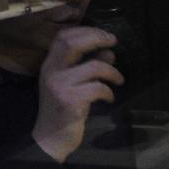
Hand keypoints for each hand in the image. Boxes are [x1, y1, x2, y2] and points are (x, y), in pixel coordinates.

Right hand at [32, 26, 123, 162]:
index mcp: (50, 65)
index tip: (105, 34)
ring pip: (93, 67)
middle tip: (113, 41)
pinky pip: (98, 88)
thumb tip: (108, 52)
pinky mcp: (70, 101)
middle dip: (97, 38)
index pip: (63, 37)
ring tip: (119, 80)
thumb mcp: (74, 84)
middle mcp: (51, 72)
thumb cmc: (64, 109)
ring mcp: (59, 86)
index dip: (86, 30)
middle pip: (73, 43)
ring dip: (112, 71)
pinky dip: (108, 91)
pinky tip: (109, 98)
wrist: (51, 138)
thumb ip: (88, 66)